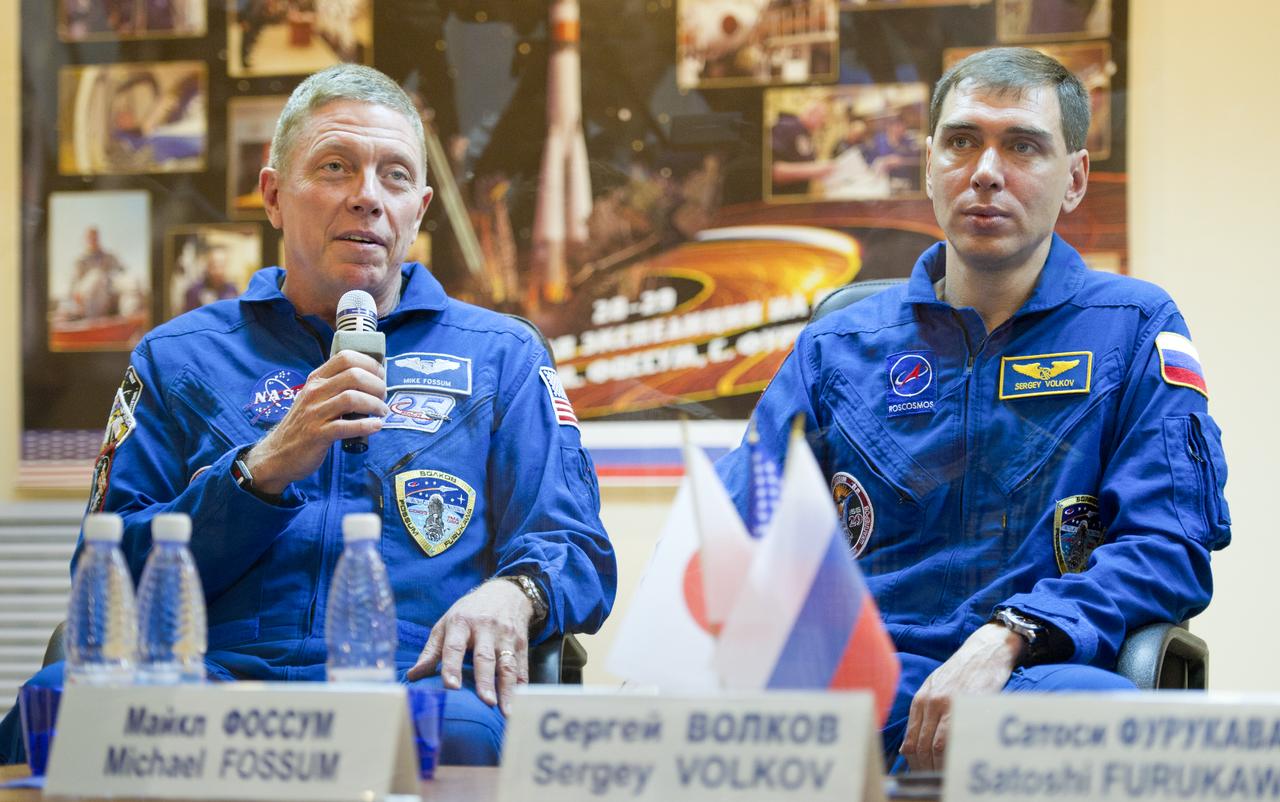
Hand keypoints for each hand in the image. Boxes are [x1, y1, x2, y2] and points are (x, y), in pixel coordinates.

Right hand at [245, 351, 386, 493]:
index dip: (370, 364)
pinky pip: (346, 426)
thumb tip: (371, 379)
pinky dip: (366, 426)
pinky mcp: (317, 434)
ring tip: (381, 412)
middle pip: (354, 376)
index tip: (381, 376)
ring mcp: (314, 413)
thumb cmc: (304, 425)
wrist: (278, 454)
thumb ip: (336, 387)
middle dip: (377, 385)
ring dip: (375, 404)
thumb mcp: (315, 398)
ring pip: (352, 398)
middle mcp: (314, 392)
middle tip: (383, 397)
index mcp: (316, 380)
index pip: (345, 357)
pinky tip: (376, 426)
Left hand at [407, 580, 532, 715]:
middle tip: (486, 702)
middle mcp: (485, 628)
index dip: (452, 666)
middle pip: (485, 657)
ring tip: (506, 710)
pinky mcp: (522, 643)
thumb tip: (413, 676)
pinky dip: (522, 684)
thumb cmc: (470, 612)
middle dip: (485, 680)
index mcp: (461, 623)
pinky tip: (519, 701)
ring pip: (507, 664)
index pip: (455, 647)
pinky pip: (522, 666)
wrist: (506, 593)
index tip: (451, 686)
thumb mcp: (447, 624)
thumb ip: (431, 651)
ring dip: (507, 688)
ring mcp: (506, 636)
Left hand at [900, 623, 1023, 771]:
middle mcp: (930, 703)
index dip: (914, 764)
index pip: (910, 742)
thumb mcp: (935, 688)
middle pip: (921, 747)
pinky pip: (956, 738)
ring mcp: (948, 705)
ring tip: (946, 776)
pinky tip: (958, 762)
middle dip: (926, 769)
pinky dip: (954, 755)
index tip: (921, 774)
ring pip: (936, 747)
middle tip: (934, 780)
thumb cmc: (961, 672)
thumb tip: (909, 747)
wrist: (984, 652)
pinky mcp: (967, 705)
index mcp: (920, 700)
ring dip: (940, 766)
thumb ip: (923, 714)